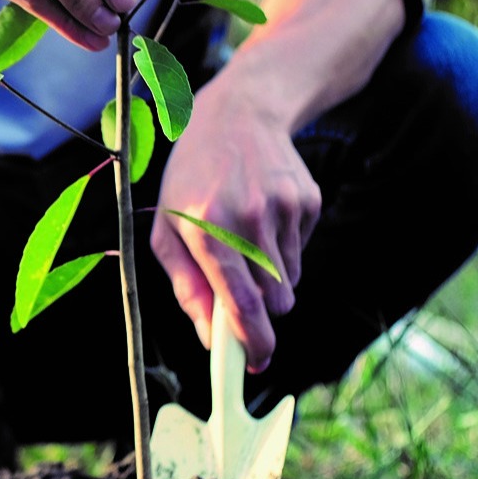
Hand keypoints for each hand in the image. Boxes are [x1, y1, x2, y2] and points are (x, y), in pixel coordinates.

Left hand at [148, 84, 319, 371]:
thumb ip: (188, 287)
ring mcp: (283, 208)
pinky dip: (284, 250)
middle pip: (276, 303)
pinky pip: (301, 253)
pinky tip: (263, 217)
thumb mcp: (169, 229)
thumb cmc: (191, 179)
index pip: (241, 302)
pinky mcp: (308, 201)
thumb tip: (209, 338)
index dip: (252, 341)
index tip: (255, 364)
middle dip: (262, 313)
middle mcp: (249, 219)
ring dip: (270, 279)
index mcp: (208, 228)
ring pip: (290, 282)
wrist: (238, 114)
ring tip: (245, 240)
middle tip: (242, 297)